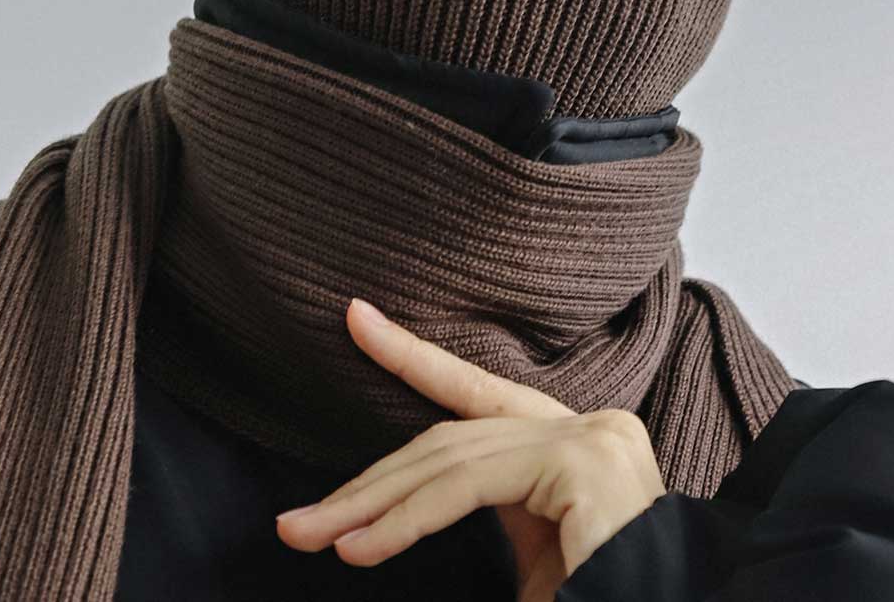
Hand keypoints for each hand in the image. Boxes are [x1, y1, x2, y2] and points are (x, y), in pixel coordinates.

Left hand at [275, 298, 667, 601]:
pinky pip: (471, 486)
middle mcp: (587, 426)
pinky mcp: (586, 462)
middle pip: (453, 441)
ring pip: (454, 459)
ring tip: (311, 536)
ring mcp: (592, 436)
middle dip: (369, 481)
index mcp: (567, 444)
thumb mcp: (529, 559)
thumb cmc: (596, 598)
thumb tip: (378, 528)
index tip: (357, 319)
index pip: (475, 395)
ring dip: (372, 504)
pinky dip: (406, 518)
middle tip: (297, 522)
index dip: (411, 356)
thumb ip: (476, 517)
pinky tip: (361, 545)